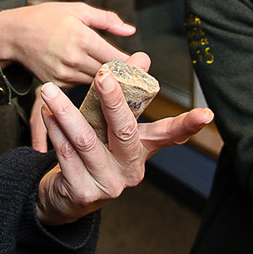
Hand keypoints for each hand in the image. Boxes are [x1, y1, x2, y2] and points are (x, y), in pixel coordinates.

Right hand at [0, 2, 136, 85]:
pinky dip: (86, 79)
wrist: (14, 34)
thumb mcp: (78, 9)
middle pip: (108, 73)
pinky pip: (80, 85)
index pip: (115, 58)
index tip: (139, 62)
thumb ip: (107, 19)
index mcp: (82, 38)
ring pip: (95, 81)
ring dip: (104, 77)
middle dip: (120, 72)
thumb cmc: (45, 18)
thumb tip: (130, 30)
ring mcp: (64, 74)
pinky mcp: (57, 83)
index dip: (130, 62)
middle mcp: (74, 58)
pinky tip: (87, 71)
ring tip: (109, 69)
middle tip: (131, 69)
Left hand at [32, 62, 212, 224]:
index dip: (188, 125)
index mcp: (142, 151)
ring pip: (87, 141)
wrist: (66, 197)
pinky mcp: (83, 193)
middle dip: (113, 101)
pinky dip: (54, 131)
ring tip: (49, 91)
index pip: (169, 135)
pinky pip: (66, 154)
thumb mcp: (110, 125)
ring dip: (65, 112)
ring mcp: (108, 185)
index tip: (206, 113)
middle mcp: (130, 170)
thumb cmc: (92, 154)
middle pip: (125, 131)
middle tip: (103, 76)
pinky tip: (46, 113)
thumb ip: (124, 95)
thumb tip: (142, 56)